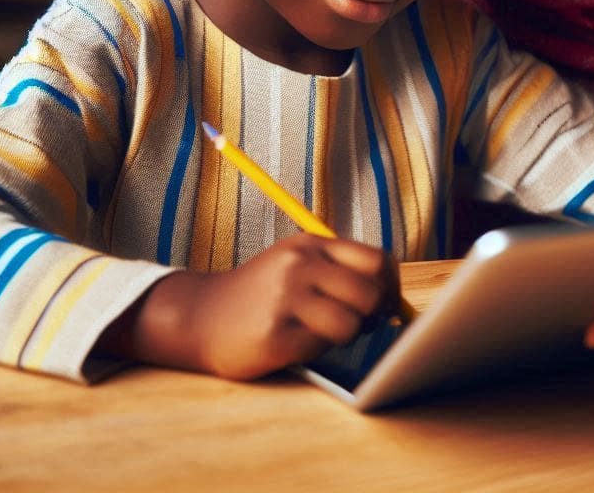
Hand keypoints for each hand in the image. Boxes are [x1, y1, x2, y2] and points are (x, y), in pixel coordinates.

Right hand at [100, 233, 399, 379]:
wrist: (200, 316)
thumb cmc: (263, 292)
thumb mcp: (299, 263)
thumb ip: (342, 271)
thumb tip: (392, 300)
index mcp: (312, 244)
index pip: (377, 261)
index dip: (390, 287)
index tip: (384, 304)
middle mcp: (299, 265)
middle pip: (370, 293)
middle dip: (372, 316)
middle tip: (357, 324)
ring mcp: (284, 298)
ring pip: (350, 325)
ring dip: (344, 336)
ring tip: (322, 333)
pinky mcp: (273, 335)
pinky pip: (319, 348)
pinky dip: (315, 351)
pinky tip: (295, 343)